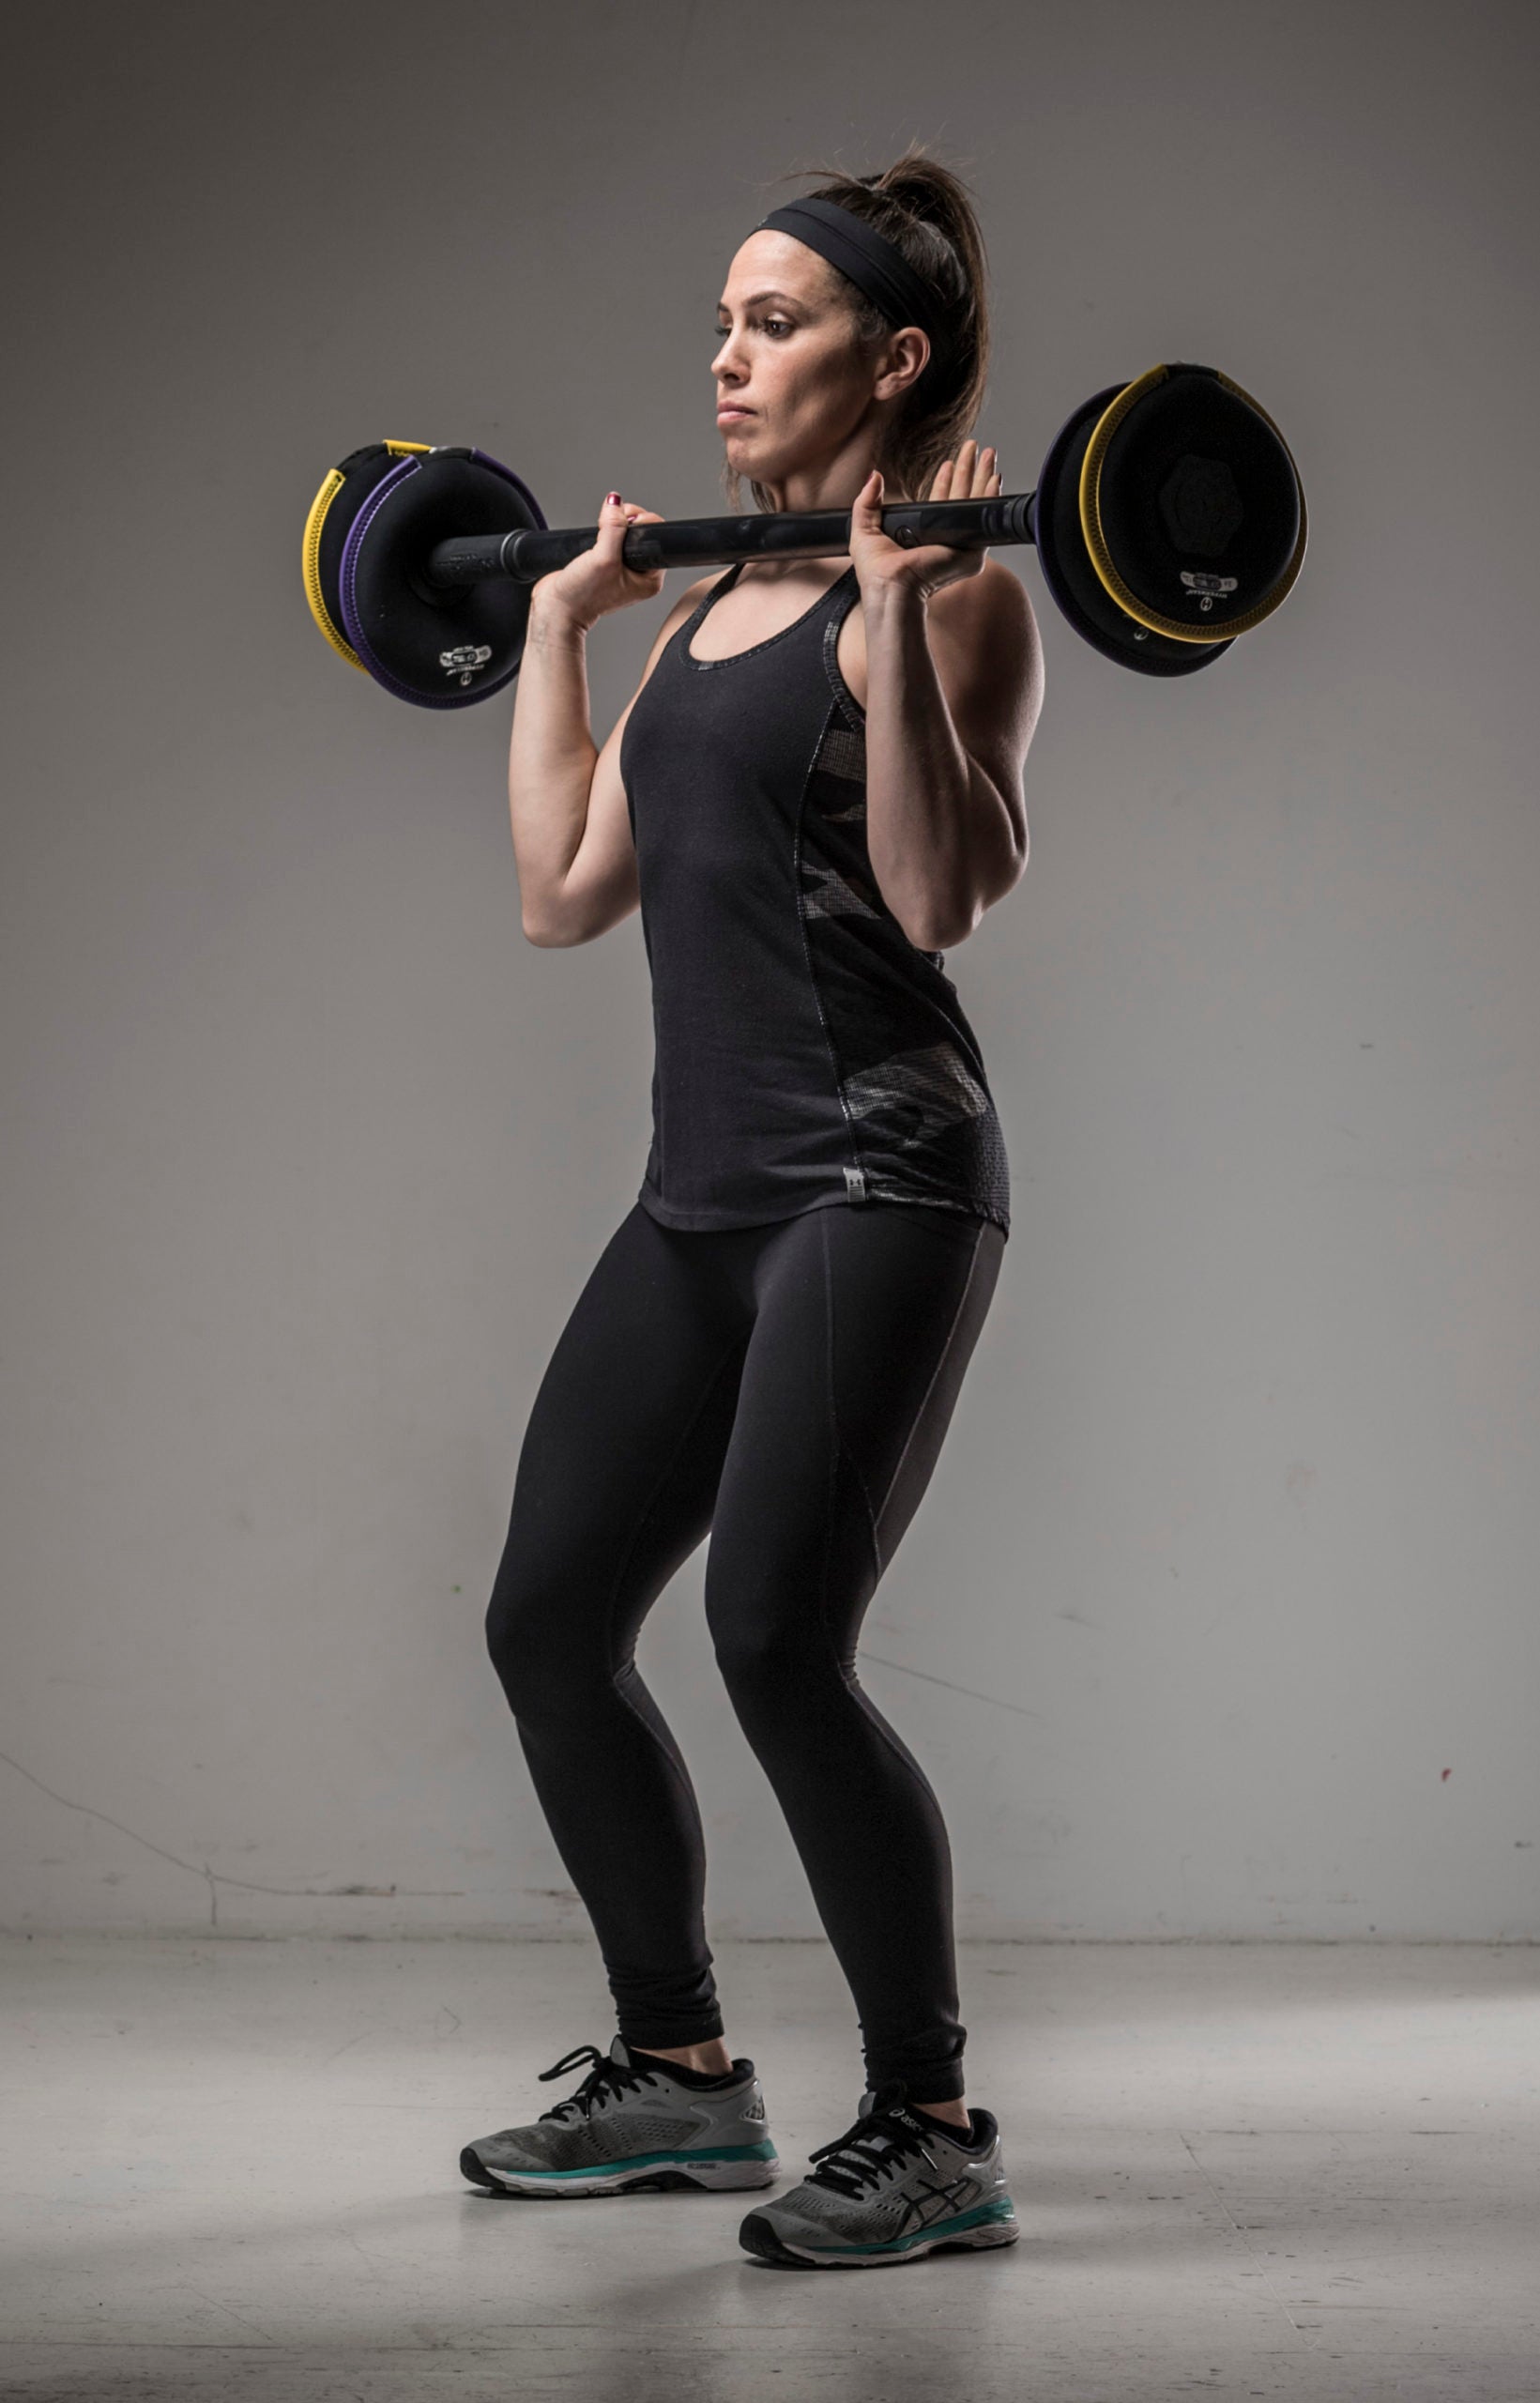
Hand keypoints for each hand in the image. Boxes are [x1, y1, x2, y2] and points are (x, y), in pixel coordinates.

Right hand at [534, 491, 666, 629]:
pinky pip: (610, 538)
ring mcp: (623, 570)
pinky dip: (601, 533)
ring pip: (624, 533)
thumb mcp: (602, 559)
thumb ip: (613, 528)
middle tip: (607, 530)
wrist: (556, 608)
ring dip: (610, 527)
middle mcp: (640, 575)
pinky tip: (592, 543)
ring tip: (597, 541)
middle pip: (641, 532)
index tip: (625, 522)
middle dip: (624, 522)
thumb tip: (615, 503)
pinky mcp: (607, 564)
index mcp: (650, 579)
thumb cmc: (582, 596)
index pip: (656, 538)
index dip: (641, 522)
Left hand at [848, 439, 1001, 604]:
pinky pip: (983, 519)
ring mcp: (959, 543)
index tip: (947, 462)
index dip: (944, 480)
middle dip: (968, 469)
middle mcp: (943, 536)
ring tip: (989, 453)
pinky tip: (995, 479)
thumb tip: (873, 475)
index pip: (939, 500)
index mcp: (922, 532)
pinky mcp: (970, 550)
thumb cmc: (876, 572)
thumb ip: (867, 502)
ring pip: (974, 502)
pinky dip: (990, 497)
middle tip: (974, 446)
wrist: (892, 588)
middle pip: (960, 495)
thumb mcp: (864, 529)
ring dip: (983, 476)